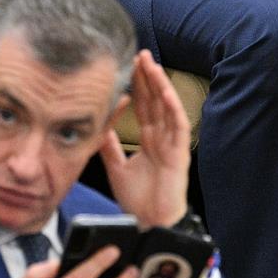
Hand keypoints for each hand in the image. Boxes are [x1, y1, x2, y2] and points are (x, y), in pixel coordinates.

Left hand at [99, 49, 189, 227]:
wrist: (149, 223)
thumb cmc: (138, 200)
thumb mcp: (115, 167)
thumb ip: (108, 145)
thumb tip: (98, 125)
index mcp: (150, 140)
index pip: (144, 106)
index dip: (138, 87)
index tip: (128, 67)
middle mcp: (162, 138)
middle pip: (155, 101)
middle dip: (148, 77)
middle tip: (140, 54)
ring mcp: (172, 144)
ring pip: (166, 107)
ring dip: (160, 84)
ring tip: (150, 63)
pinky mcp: (179, 153)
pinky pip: (177, 125)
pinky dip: (171, 107)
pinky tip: (164, 90)